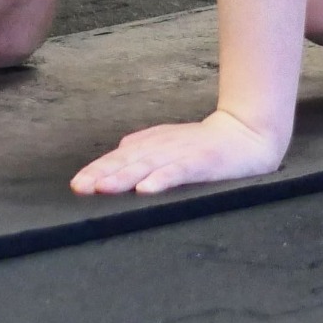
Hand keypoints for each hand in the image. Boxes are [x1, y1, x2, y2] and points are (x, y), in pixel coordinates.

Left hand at [70, 107, 286, 196]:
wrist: (245, 133)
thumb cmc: (204, 144)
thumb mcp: (170, 144)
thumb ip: (145, 148)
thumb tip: (118, 151)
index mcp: (153, 145)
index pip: (119, 158)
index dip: (97, 170)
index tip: (76, 184)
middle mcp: (163, 147)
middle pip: (127, 161)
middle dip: (102, 174)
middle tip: (80, 187)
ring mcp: (182, 153)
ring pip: (147, 165)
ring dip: (124, 176)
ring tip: (103, 188)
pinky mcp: (202, 161)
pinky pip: (178, 172)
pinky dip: (161, 179)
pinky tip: (146, 189)